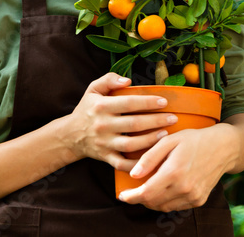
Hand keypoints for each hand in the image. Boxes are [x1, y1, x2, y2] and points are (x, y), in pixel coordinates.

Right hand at [54, 73, 177, 171]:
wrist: (70, 135)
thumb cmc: (87, 109)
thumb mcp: (93, 89)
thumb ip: (109, 79)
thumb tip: (128, 80)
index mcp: (101, 107)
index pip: (129, 103)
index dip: (148, 102)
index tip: (164, 101)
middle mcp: (103, 126)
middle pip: (134, 124)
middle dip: (156, 121)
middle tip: (173, 118)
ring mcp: (104, 143)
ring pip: (131, 145)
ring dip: (150, 140)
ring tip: (166, 134)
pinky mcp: (105, 158)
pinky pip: (123, 164)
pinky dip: (137, 164)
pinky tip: (152, 157)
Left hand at [116, 122, 238, 211]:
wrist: (224, 147)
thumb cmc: (195, 139)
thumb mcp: (170, 140)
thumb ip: (150, 157)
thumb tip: (133, 174)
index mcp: (174, 172)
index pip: (146, 193)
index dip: (131, 196)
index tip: (122, 195)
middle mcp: (184, 187)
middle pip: (153, 202)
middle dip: (139, 198)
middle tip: (133, 190)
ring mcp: (193, 196)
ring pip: (163, 207)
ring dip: (152, 201)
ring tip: (148, 188)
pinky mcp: (199, 200)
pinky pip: (176, 206)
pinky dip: (166, 201)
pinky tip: (165, 189)